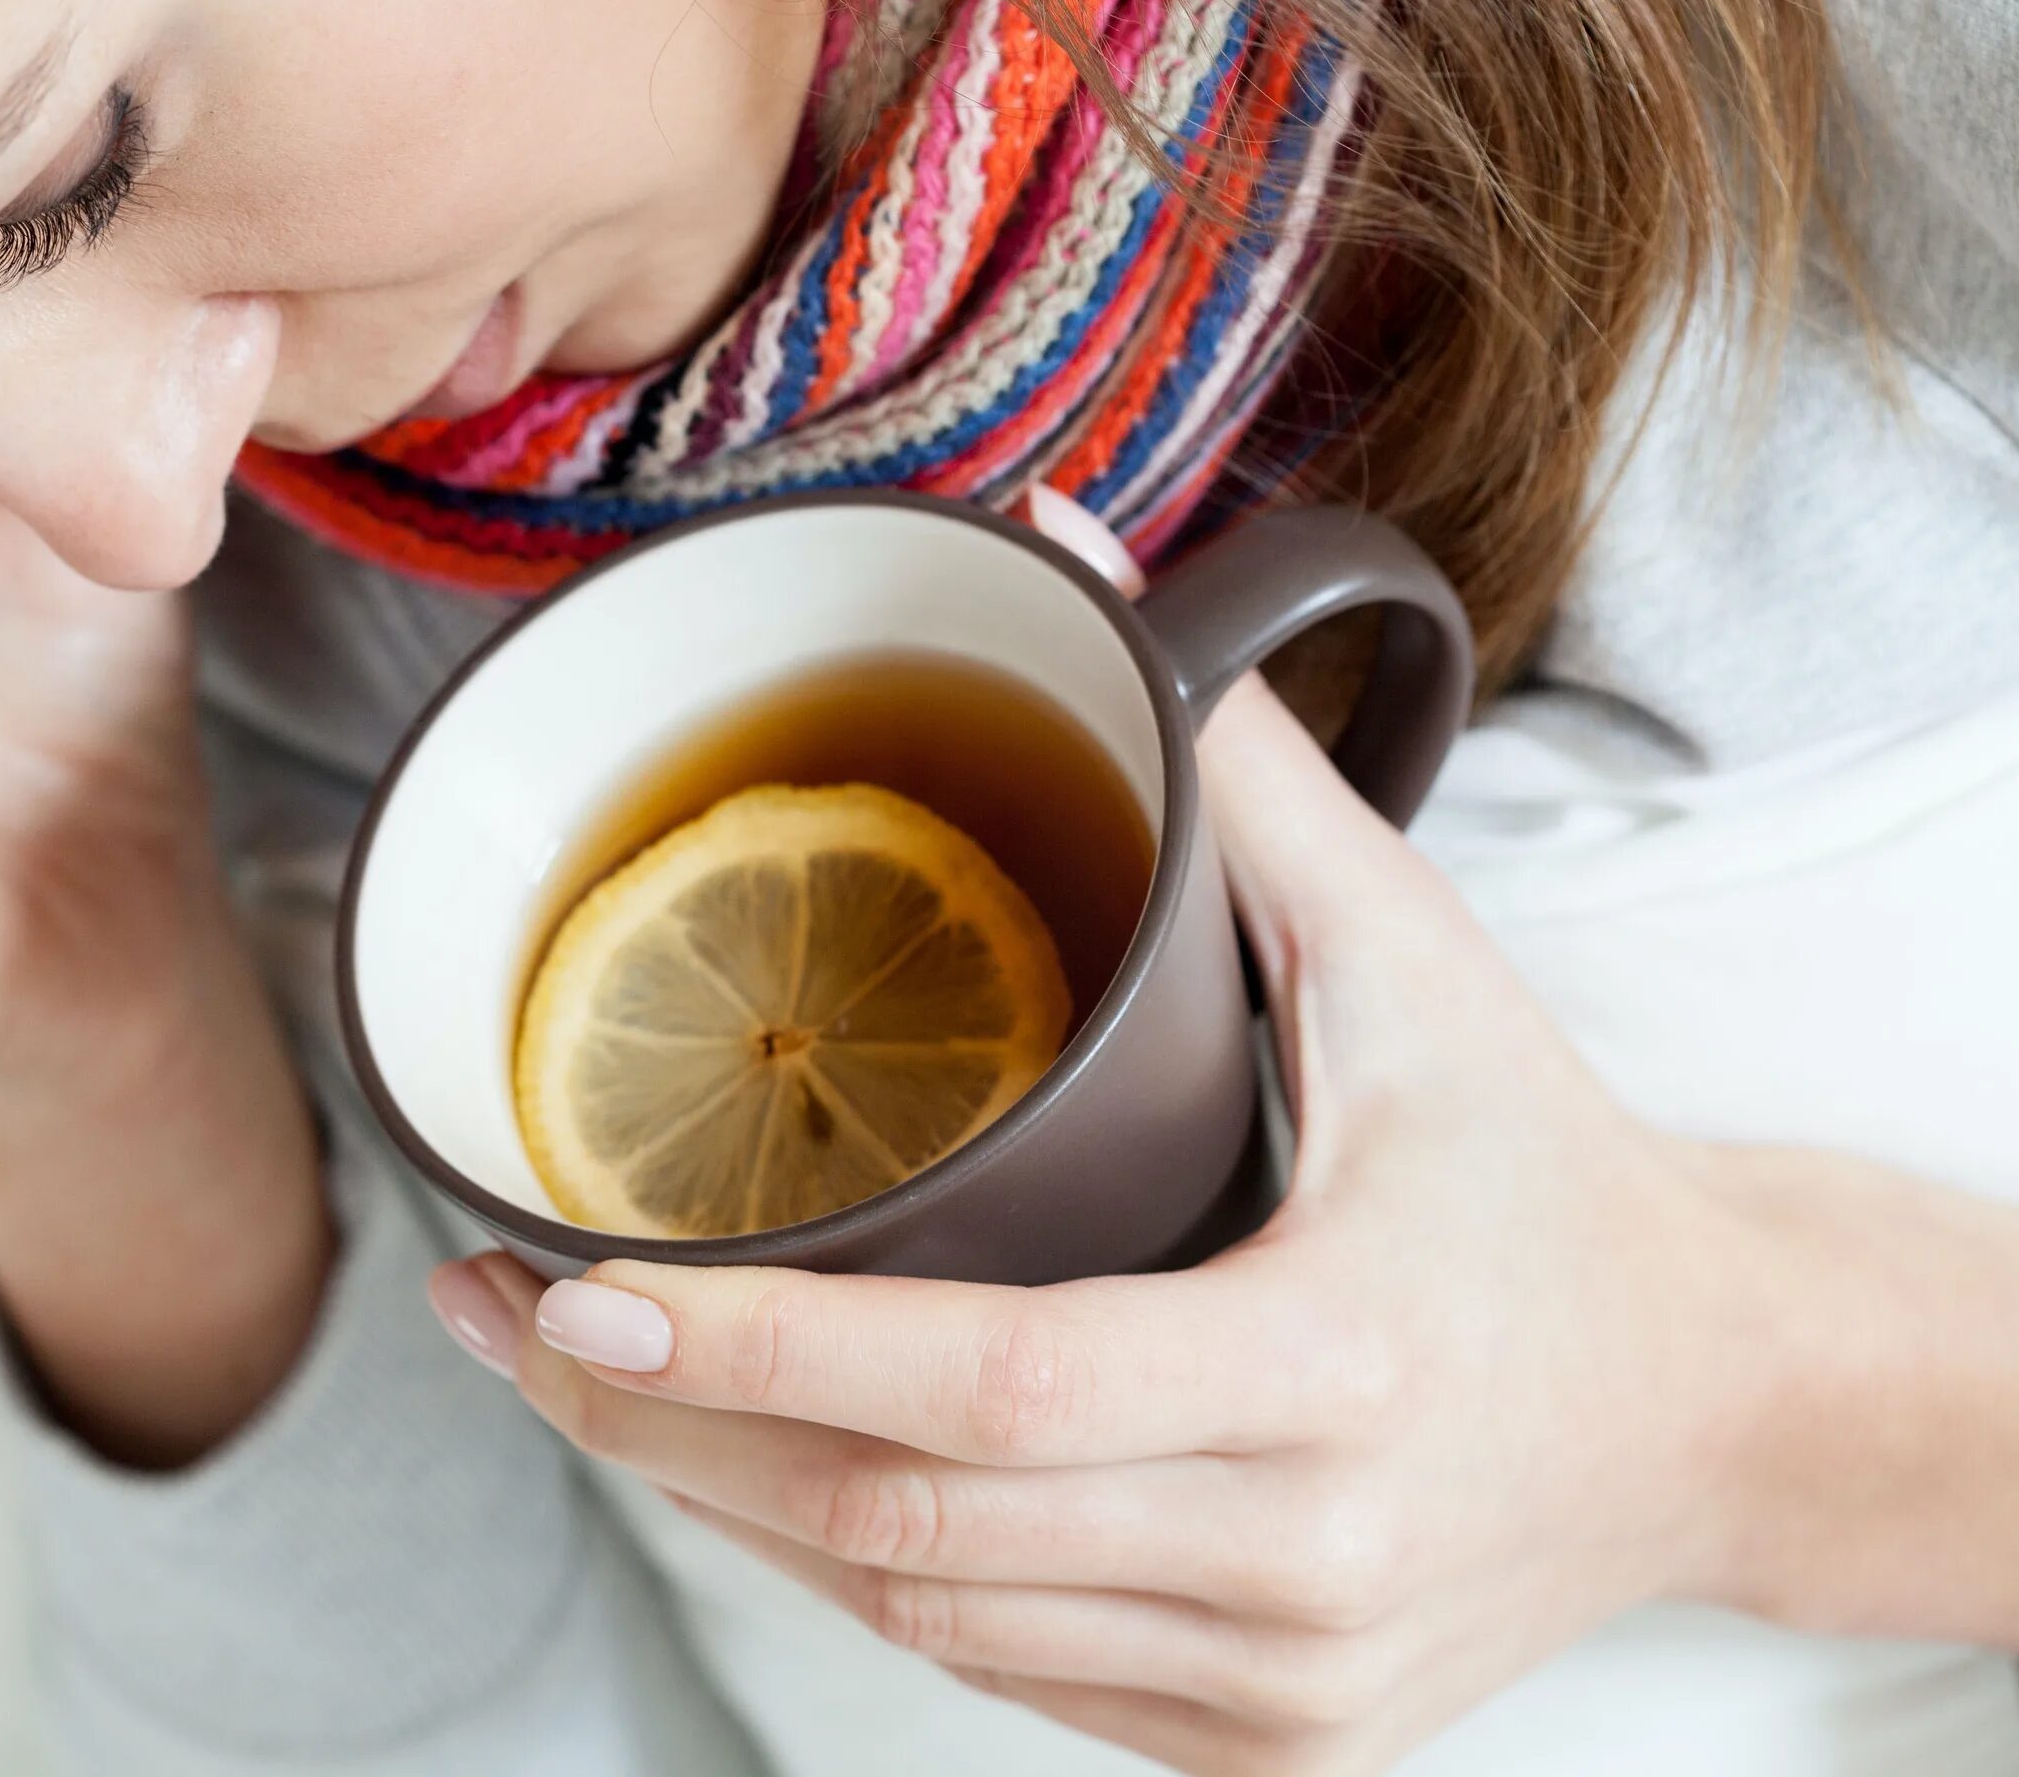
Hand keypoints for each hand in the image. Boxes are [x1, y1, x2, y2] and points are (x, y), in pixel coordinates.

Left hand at [430, 676, 1796, 1775]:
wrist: (1712, 1408)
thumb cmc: (1542, 1172)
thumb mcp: (1418, 959)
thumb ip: (1234, 773)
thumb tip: (1073, 552)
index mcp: (1344, 1361)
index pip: (997, 1388)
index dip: (763, 1352)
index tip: (571, 1296)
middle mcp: (1313, 1560)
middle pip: (909, 1524)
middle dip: (668, 1433)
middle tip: (495, 1319)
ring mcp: (1284, 1687)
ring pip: (922, 1616)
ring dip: (729, 1507)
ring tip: (585, 1385)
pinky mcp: (1264, 1751)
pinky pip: (994, 1674)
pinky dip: (854, 1571)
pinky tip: (754, 1475)